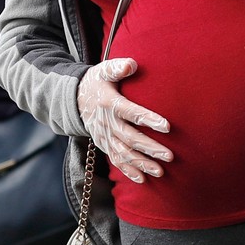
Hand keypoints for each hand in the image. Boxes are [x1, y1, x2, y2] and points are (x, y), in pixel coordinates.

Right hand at [77, 58, 172, 182]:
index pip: (131, 112)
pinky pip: (116, 160)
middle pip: (129, 138)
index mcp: (109, 103)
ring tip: (160, 171)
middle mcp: (106, 123)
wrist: (75, 98)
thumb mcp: (103, 70)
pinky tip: (143, 179)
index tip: (167, 126)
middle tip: (169, 155)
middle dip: (149, 147)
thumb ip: (117, 67)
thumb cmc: (97, 82)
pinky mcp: (103, 144)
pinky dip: (128, 171)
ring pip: (123, 153)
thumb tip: (132, 64)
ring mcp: (104, 136)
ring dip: (141, 163)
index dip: (148, 119)